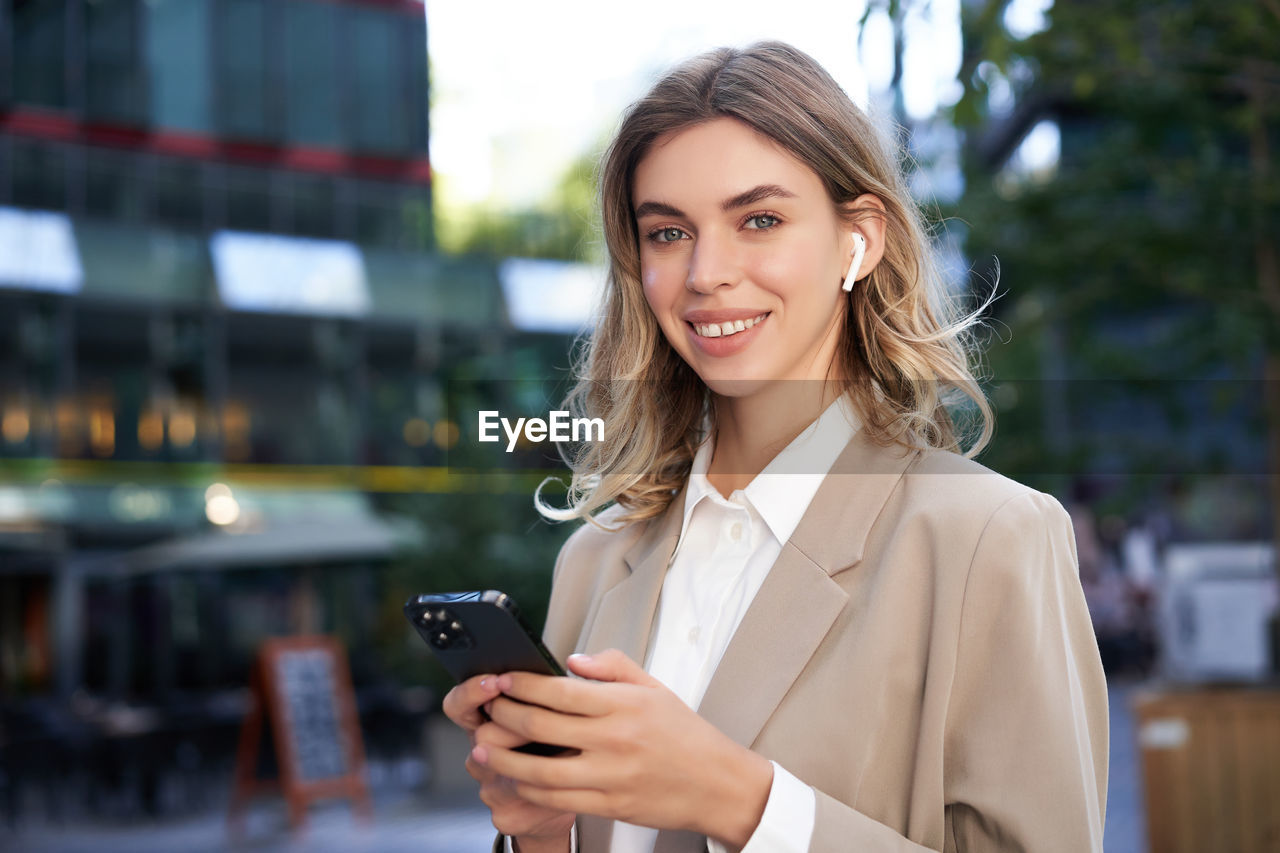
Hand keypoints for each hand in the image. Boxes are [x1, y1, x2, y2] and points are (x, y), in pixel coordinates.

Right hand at [442, 674, 575, 848]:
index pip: (460, 703)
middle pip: (481, 736)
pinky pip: (523, 800)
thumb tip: (575, 663)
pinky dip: (549, 789)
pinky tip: (569, 782)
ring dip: (534, 759)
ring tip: (567, 748)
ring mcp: (492, 786)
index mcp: (489, 720)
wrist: (580, 794)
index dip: (473, 692)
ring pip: (503, 770)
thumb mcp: (572, 706)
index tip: (496, 682)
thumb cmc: (570, 742)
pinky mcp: (506, 815)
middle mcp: (484, 752)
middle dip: (513, 726)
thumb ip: (574, 680)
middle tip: (545, 721)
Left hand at [472, 650, 772, 847]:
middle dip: (504, 715)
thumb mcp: (654, 687)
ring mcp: (610, 775)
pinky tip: (515, 778)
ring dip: (503, 758)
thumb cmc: (684, 733)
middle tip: (487, 708)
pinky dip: (529, 788)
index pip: (559, 690)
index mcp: (623, 704)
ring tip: (482, 748)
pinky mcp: (609, 804)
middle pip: (541, 725)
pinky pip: (557, 799)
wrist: (717, 784)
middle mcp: (614, 738)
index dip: (523, 684)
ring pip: (540, 769)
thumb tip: (571, 660)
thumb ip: (612, 667)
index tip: (503, 679)